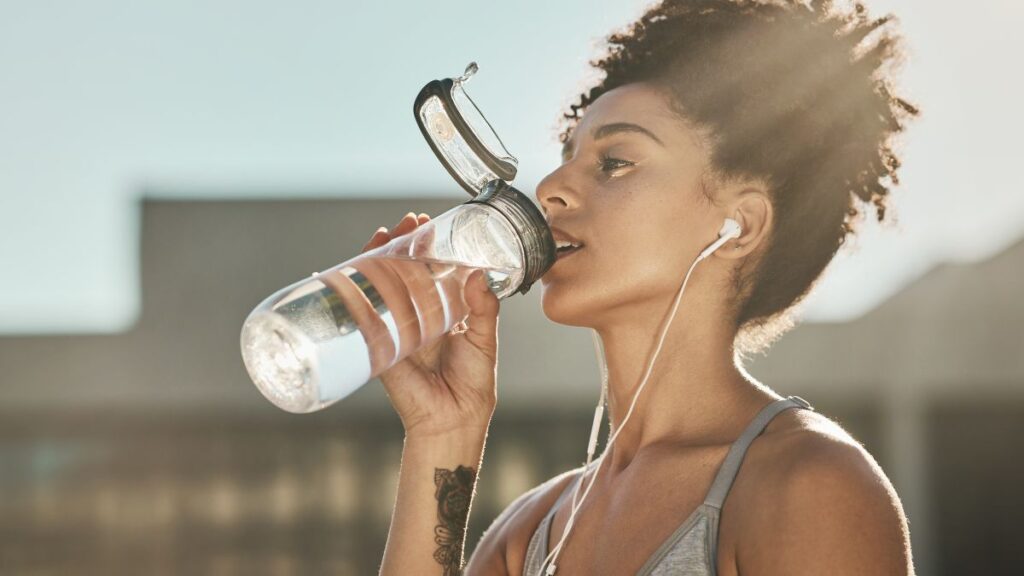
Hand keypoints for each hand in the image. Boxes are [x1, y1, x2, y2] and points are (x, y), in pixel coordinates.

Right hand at [360, 212, 500, 437]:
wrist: (453, 419)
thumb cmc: (473, 383)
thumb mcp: (485, 339)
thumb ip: (484, 308)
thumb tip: (479, 275)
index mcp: (444, 311)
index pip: (431, 270)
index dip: (427, 247)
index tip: (426, 225)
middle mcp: (418, 315)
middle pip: (403, 271)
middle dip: (400, 245)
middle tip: (405, 223)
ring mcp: (396, 327)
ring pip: (382, 286)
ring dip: (378, 258)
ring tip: (383, 235)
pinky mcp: (380, 343)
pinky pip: (363, 315)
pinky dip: (351, 293)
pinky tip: (345, 271)